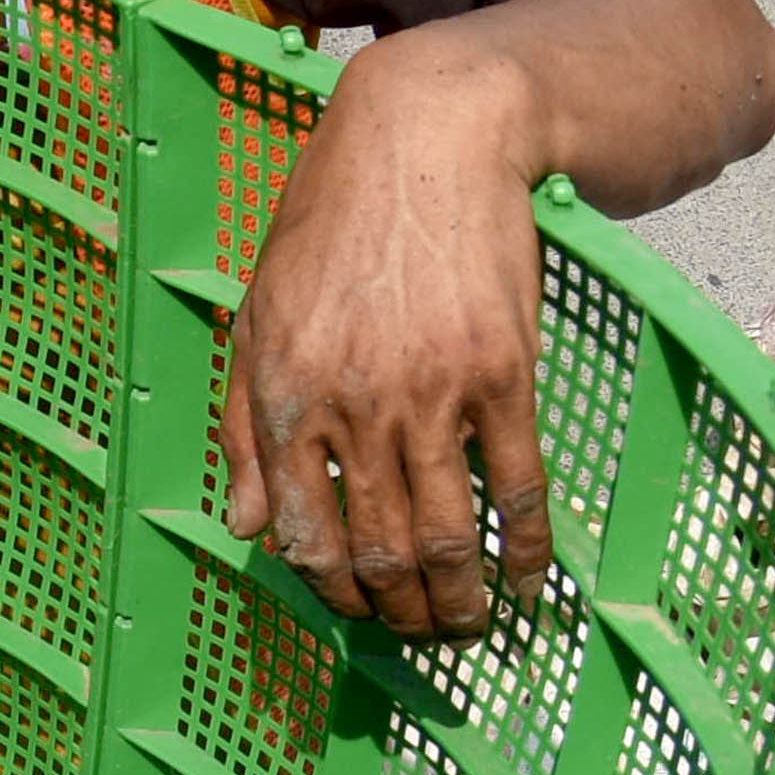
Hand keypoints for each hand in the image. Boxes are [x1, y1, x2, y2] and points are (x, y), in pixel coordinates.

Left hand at [215, 23, 553, 640]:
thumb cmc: (332, 223)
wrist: (428, 139)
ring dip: (459, 602)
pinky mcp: (504, 374)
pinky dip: (527, 547)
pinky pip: (520, 486)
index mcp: (282, 396)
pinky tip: (529, 578)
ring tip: (468, 627)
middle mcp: (352, 407)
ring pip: (447, 536)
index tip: (353, 611)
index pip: (301, 533)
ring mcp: (432, 395)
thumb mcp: (258, 316)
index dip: (330, 591)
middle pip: (379, 551)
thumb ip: (244, 428)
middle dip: (400, 613)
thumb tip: (244, 528)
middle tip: (419, 635)